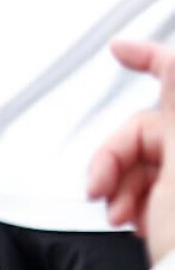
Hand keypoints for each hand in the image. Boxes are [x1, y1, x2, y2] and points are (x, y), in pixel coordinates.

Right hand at [87, 40, 174, 262]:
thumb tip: (168, 58)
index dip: (149, 55)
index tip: (120, 50)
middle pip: (149, 129)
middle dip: (116, 156)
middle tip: (101, 186)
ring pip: (145, 160)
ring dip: (119, 182)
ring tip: (117, 212)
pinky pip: (151, 186)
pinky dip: (131, 199)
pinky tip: (131, 219)